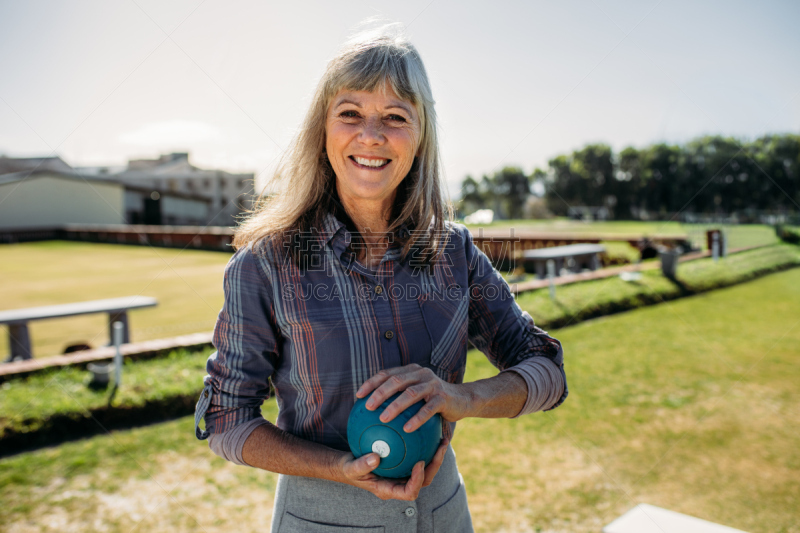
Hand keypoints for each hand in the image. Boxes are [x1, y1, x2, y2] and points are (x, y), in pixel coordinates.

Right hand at [336, 438, 449, 499]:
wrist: (347, 464)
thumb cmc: (348, 468)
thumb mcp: (350, 468)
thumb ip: (361, 465)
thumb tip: (375, 458)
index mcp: (389, 490)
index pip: (410, 492)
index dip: (418, 480)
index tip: (419, 462)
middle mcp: (399, 484)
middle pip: (424, 480)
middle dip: (435, 465)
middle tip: (440, 446)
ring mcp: (402, 474)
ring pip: (425, 468)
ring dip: (435, 455)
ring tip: (442, 437)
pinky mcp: (403, 463)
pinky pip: (417, 455)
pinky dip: (424, 444)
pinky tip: (427, 427)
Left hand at [356, 364, 471, 432]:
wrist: (463, 400)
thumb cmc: (433, 400)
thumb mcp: (417, 395)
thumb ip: (400, 397)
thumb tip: (372, 413)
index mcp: (411, 371)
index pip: (387, 373)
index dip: (371, 382)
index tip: (358, 395)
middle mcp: (421, 374)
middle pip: (396, 380)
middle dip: (380, 393)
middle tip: (368, 407)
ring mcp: (433, 384)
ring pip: (410, 393)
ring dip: (395, 406)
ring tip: (382, 419)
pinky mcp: (443, 398)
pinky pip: (427, 409)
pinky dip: (416, 418)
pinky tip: (406, 429)